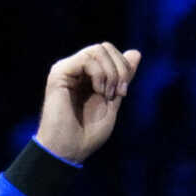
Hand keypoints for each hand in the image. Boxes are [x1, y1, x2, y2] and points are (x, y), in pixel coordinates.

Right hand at [36, 43, 141, 163]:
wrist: (71, 148)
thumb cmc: (89, 131)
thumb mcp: (114, 99)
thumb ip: (123, 77)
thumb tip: (136, 52)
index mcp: (88, 75)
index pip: (110, 52)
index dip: (124, 67)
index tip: (123, 93)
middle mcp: (76, 69)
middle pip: (105, 47)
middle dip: (120, 69)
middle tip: (119, 93)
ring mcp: (67, 69)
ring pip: (98, 50)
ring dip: (111, 74)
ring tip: (107, 95)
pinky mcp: (59, 73)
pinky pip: (86, 59)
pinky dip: (100, 75)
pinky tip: (98, 92)